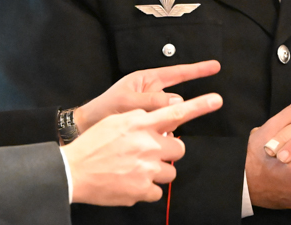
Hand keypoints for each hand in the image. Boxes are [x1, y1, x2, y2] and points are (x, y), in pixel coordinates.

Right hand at [64, 93, 222, 205]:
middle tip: (151, 154)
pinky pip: (157, 191)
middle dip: (168, 152)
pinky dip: (146, 189)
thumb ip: (139, 119)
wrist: (73, 171)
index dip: (199, 105)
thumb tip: (154, 120)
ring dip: (157, 171)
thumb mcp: (115, 121)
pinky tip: (131, 182)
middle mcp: (146, 144)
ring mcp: (146, 169)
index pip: (175, 112)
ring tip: (136, 169)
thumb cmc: (92, 145)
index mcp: (139, 123)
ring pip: (170, 172)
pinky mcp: (142, 190)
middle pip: (178, 149)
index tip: (217, 99)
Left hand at [74, 60, 220, 131]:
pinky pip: (166, 130)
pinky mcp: (151, 126)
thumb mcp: (126, 101)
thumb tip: (176, 101)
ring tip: (147, 131)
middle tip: (156, 119)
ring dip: (166, 126)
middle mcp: (152, 94)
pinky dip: (162, 135)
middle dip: (175, 111)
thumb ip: (151, 101)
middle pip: (177, 100)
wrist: (88, 129)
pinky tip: (150, 140)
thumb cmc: (104, 109)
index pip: (177, 73)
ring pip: (173, 118)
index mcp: (147, 80)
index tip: (216, 66)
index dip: (198, 70)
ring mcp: (153, 111)